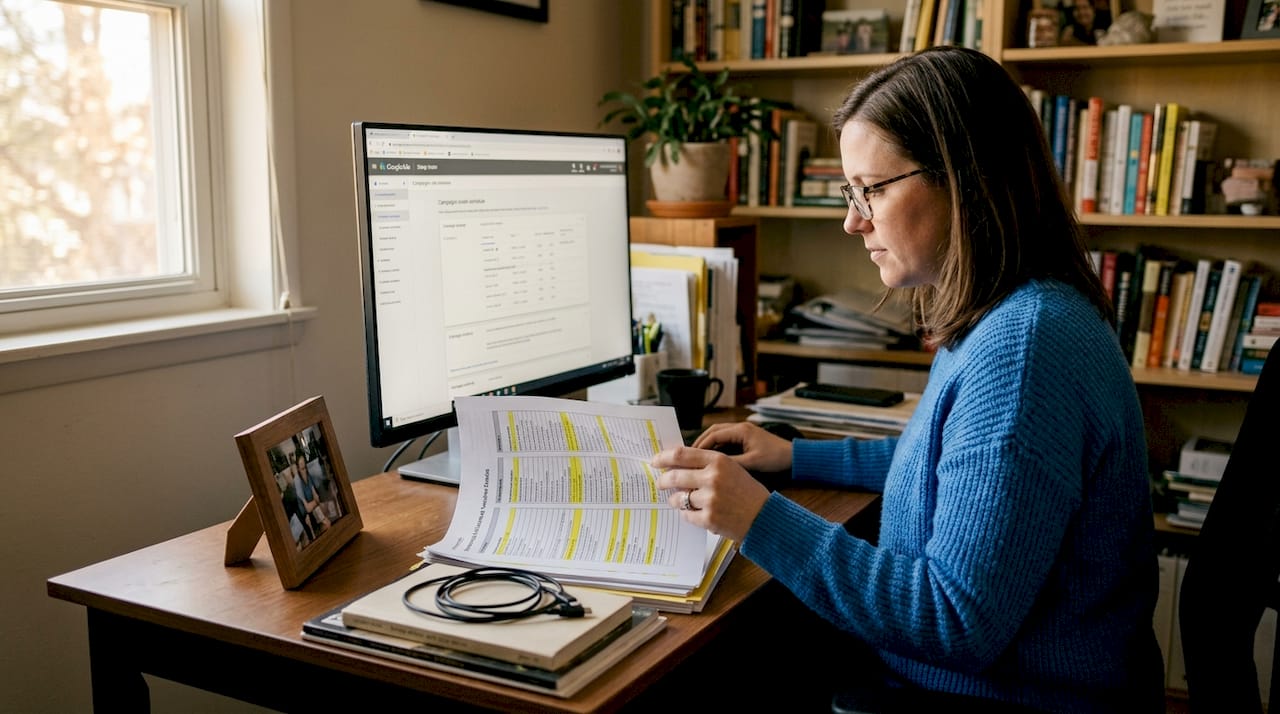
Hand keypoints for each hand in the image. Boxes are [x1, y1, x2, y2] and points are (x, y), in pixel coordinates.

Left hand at [652, 445, 770, 542]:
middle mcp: (713, 477)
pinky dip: (687, 514)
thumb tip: (677, 464)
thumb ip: (707, 464)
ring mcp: (710, 499)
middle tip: (660, 483)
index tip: (655, 461)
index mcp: (718, 460)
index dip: (664, 457)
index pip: (682, 454)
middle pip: (674, 476)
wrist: (764, 517)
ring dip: (675, 500)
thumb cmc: (747, 492)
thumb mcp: (731, 469)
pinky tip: (695, 512)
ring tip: (679, 501)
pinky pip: (686, 515)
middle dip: (663, 481)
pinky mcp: (709, 518)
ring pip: (678, 498)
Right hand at [692, 421, 794, 472]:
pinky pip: (726, 440)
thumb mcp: (752, 463)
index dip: (700, 445)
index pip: (714, 435)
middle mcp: (740, 428)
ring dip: (708, 444)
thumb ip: (732, 463)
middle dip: (701, 443)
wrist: (793, 456)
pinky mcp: (746, 438)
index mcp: (741, 430)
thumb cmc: (775, 458)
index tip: (690, 455)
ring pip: (719, 435)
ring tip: (697, 457)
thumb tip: (712, 467)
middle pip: (713, 432)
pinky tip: (712, 458)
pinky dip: (717, 447)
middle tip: (689, 455)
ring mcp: (743, 432)